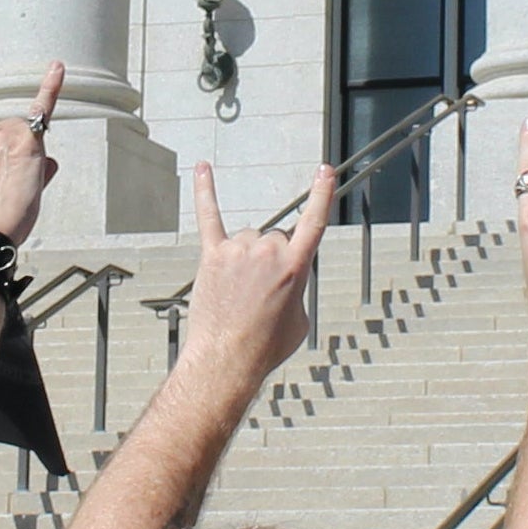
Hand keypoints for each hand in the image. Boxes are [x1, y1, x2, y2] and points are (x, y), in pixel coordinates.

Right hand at [0, 52, 63, 242]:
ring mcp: (1, 134)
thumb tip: (48, 162)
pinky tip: (57, 69)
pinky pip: (41, 109)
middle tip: (7, 189)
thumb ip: (13, 169)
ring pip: (29, 140)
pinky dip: (50, 88)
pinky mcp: (24, 140)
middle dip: (16, 159)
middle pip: (8, 135)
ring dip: (32, 162)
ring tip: (19, 189)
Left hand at [181, 159, 338, 391]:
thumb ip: (296, 288)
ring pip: (248, 239)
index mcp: (296, 266)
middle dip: (271, 261)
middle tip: (259, 294)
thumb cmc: (264, 346)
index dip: (322, 194)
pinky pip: (209, 216)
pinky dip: (206, 191)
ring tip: (238, 291)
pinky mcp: (213, 256)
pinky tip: (203, 168)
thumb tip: (281, 278)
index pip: (314, 222)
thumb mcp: (300, 321)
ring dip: (246, 258)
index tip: (324, 170)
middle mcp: (268, 253)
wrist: (227, 359)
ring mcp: (238, 251)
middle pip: (275, 238)